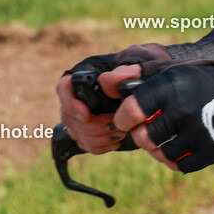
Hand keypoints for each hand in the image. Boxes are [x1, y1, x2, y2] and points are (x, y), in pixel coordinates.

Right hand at [56, 43, 171, 153]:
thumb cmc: (141, 72)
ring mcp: (82, 115)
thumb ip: (125, 71)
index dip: (71, 104)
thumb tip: (107, 81)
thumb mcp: (138, 66)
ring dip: (97, 137)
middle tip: (114, 125)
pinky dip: (99, 146)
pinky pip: (85, 144)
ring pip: (76, 133)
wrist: (149, 88)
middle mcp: (79, 96)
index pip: (64, 88)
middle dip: (92, 126)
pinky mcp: (89, 130)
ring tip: (120, 132)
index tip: (87, 115)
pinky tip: (115, 142)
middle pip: (69, 117)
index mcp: (86, 77)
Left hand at [113, 64, 213, 172]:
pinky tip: (179, 145)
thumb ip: (133, 75)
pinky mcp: (211, 148)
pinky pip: (180, 164)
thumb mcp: (165, 70)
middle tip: (149, 128)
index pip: (132, 111)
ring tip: (165, 136)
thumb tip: (105, 82)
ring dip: (158, 148)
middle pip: (144, 138)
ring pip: (161, 153)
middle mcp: (184, 109)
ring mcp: (199, 131)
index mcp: (169, 87)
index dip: (123, 119)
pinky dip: (176, 158)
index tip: (127, 119)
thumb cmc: (192, 81)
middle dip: (141, 134)